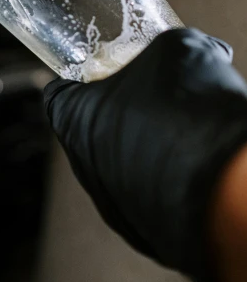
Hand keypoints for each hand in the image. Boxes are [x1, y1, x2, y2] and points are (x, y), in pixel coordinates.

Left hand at [44, 28, 246, 281]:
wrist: (223, 184)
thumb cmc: (184, 107)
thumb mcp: (178, 49)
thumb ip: (177, 48)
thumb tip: (208, 50)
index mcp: (73, 117)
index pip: (58, 93)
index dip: (78, 78)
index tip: (99, 70)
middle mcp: (84, 167)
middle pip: (95, 130)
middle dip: (125, 111)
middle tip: (160, 95)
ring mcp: (115, 205)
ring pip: (126, 166)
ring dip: (151, 146)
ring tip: (189, 129)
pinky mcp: (148, 233)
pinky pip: (154, 196)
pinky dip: (171, 179)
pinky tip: (198, 162)